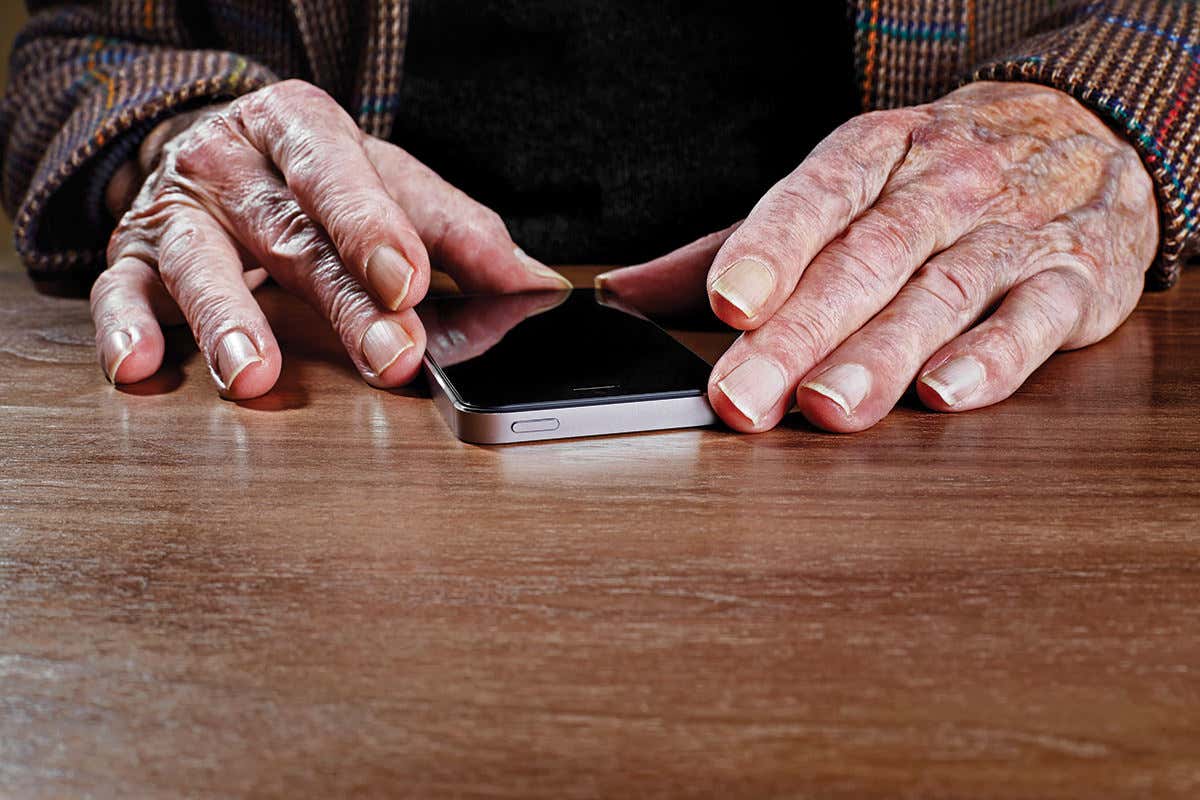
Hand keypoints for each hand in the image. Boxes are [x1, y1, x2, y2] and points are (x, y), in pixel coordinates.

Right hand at [91, 79, 569, 397]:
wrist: (216, 148)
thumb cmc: (317, 178)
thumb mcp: (391, 186)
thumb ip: (461, 235)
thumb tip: (538, 288)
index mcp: (301, 127)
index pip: (339, 170)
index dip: (372, 225)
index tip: (408, 281)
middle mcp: (232, 161)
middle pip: (290, 234)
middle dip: (341, 301)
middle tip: (390, 355)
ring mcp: (176, 209)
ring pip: (197, 263)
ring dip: (228, 321)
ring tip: (254, 374)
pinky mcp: (132, 258)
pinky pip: (118, 292)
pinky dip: (124, 330)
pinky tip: (141, 366)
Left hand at [598, 82, 1157, 431]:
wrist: (1083, 137)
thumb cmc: (936, 179)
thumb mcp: (840, 189)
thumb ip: (736, 245)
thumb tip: (625, 290)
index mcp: (875, 156)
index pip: (814, 199)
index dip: (767, 249)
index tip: (725, 302)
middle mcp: (942, 188)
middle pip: (864, 262)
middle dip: (798, 334)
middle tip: (745, 395)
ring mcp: (1009, 232)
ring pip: (939, 294)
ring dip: (880, 355)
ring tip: (828, 405)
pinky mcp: (1074, 280)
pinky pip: (1033, 318)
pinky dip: (994, 357)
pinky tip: (947, 392)